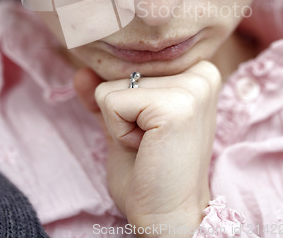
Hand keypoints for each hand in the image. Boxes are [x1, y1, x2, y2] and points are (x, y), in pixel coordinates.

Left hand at [74, 62, 220, 236]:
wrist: (167, 217)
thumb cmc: (149, 172)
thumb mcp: (125, 123)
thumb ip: (108, 93)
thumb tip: (82, 71)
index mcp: (198, 72)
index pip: (134, 64)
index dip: (129, 102)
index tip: (153, 130)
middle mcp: (201, 72)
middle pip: (124, 72)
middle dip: (125, 111)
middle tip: (152, 141)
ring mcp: (192, 88)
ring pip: (113, 86)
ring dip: (120, 122)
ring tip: (150, 144)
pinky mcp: (175, 106)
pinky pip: (111, 102)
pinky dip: (117, 131)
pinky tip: (146, 149)